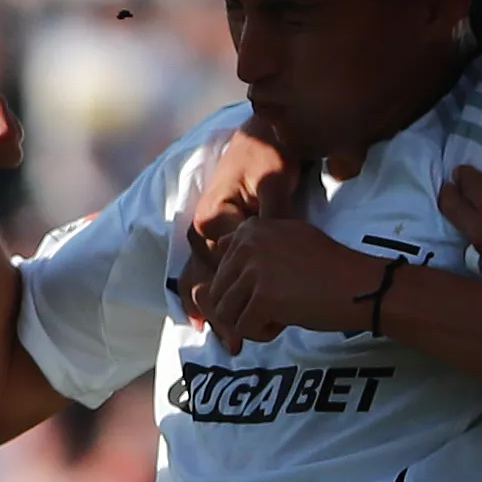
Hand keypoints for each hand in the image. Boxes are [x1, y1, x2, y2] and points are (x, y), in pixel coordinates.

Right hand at [182, 125, 301, 328]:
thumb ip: (274, 215)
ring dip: (212, 309)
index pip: (220, 274)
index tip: (244, 332)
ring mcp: (208, 232)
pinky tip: (209, 320)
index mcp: (213, 219)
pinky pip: (211, 268)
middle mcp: (203, 229)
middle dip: (220, 316)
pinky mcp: (219, 233)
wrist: (262, 135)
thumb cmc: (269, 155)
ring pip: (204, 278)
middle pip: (207, 282)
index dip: (232, 306)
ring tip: (225, 341)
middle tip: (234, 346)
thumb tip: (278, 237)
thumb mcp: (275, 184)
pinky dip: (211, 293)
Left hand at [202, 218, 385, 353]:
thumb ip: (253, 243)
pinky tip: (285, 322)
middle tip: (276, 307)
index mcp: (251, 228)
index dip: (241, 288)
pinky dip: (263, 333)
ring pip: (226, 313)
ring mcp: (253, 270)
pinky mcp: (262, 298)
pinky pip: (243, 328)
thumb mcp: (288, 238)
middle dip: (244, 308)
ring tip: (279, 315)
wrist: (359, 285)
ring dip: (250, 322)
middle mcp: (247, 243)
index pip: (220, 267)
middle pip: (219, 292)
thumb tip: (216, 250)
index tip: (268, 291)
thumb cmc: (328, 267)